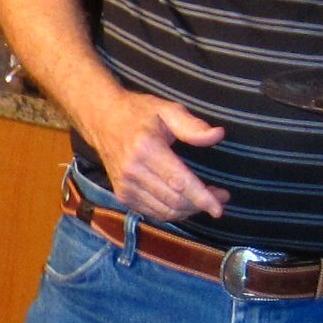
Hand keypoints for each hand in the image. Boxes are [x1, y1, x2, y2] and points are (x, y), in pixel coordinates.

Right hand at [89, 93, 229, 221]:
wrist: (101, 119)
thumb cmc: (138, 112)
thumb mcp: (167, 110)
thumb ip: (191, 126)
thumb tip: (218, 135)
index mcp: (146, 149)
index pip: (179, 182)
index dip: (202, 197)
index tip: (219, 208)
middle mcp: (132, 171)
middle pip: (174, 200)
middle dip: (200, 203)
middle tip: (220, 196)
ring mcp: (125, 186)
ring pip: (165, 211)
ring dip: (188, 210)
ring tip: (204, 200)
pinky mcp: (122, 195)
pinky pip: (153, 212)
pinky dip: (172, 212)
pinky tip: (184, 202)